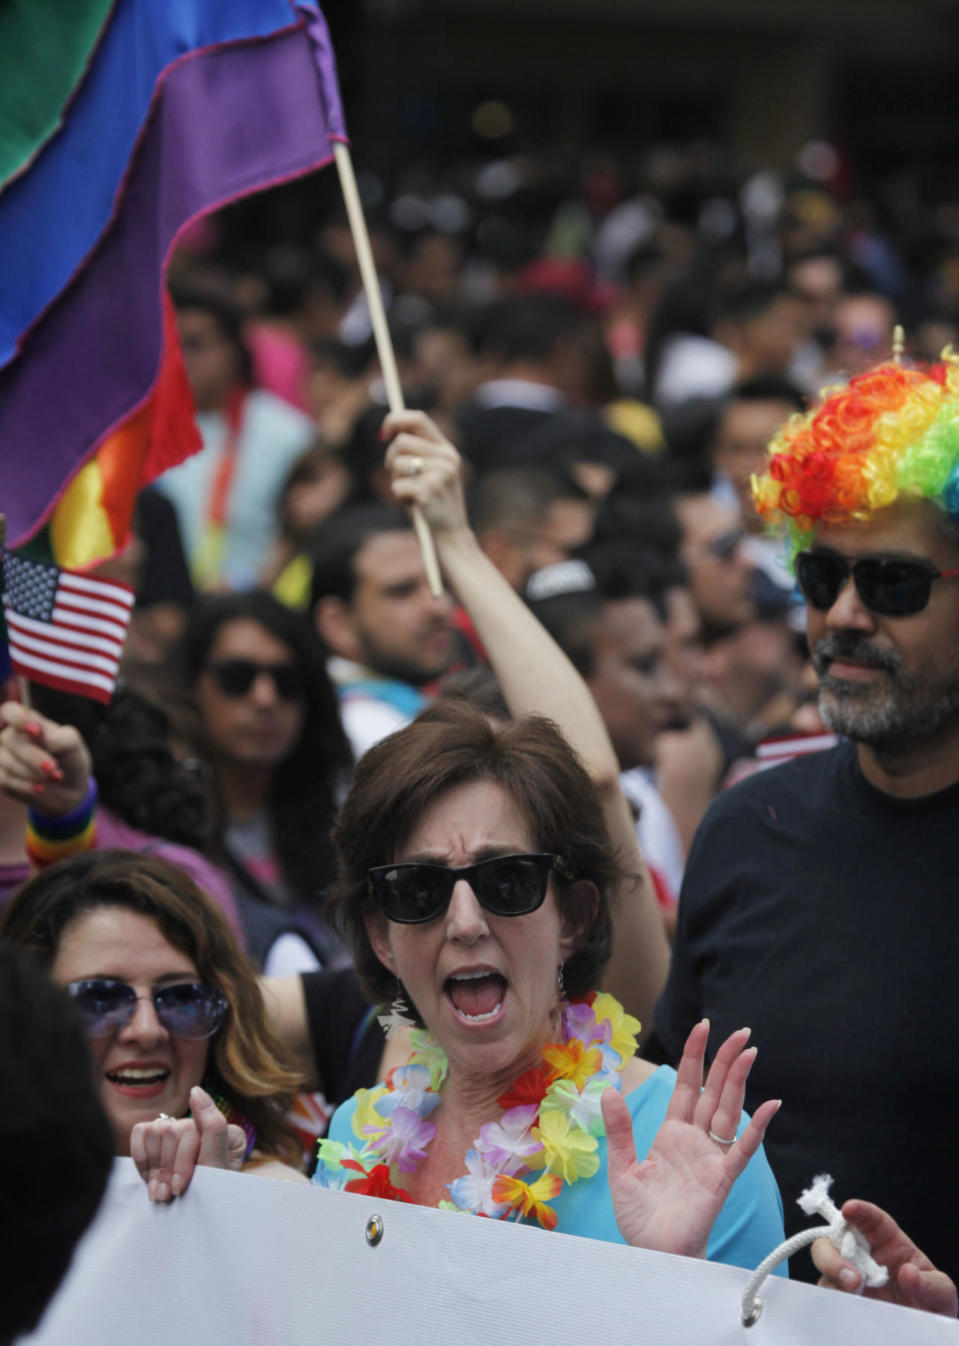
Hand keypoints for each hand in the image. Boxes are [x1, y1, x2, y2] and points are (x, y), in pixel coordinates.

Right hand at [0, 700, 91, 815]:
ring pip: (7, 762)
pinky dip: (26, 785)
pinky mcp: (1, 778)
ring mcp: (3, 757)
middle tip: (52, 768)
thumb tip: (37, 736)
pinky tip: (41, 788)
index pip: (11, 711)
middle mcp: (11, 736)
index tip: (35, 731)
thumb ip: (57, 736)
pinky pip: (5, 780)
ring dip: (33, 773)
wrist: (70, 787)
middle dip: (33, 756)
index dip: (18, 719)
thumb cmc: (70, 758)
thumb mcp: (72, 744)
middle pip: (11, 739)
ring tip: (54, 778)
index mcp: (28, 721)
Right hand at [130, 1086, 245, 1200]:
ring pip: (154, 1131)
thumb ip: (213, 1127)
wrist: (195, 1225)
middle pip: (171, 1130)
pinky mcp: (159, 1137)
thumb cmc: (209, 1199)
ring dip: (154, 1168)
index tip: (180, 1189)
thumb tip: (196, 1090)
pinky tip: (150, 1180)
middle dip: (166, 1168)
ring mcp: (180, 1130)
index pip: (192, 1130)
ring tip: (161, 1192)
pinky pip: (140, 1131)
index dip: (182, 1162)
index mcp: (226, 1131)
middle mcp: (202, 1125)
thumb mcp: (216, 1169)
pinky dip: (141, 1158)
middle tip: (168, 1194)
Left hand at [381, 410, 468, 536]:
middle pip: (401, 442)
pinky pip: (397, 486)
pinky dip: (399, 497)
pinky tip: (414, 506)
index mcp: (447, 451)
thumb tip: (389, 432)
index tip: (384, 432)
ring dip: (396, 481)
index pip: (418, 419)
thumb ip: (416, 452)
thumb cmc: (433, 505)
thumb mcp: (430, 473)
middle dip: (391, 459)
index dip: (396, 420)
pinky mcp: (429, 490)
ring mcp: (440, 474)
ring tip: (411, 495)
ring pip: (397, 464)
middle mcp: (447, 458)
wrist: (451, 538)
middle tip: (399, 477)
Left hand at [604, 1021, 779, 1257]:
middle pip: (712, 1091)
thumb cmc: (640, 1218)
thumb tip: (608, 1089)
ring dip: (739, 1081)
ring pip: (728, 1110)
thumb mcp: (621, 1168)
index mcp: (671, 1134)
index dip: (694, 1057)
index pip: (685, 1085)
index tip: (702, 1028)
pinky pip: (742, 1148)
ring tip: (750, 1051)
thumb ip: (619, 1130)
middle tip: (741, 1032)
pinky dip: (757, 1127)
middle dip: (725, 1060)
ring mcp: (711, 1157)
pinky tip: (769, 1105)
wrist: (653, 1254)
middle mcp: (694, 1140)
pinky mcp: (722, 1178)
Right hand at [812, 1200, 957, 1316]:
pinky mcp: (843, 1301)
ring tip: (853, 1291)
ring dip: (832, 1274)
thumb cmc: (932, 1306)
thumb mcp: (942, 1293)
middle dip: (834, 1252)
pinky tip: (849, 1305)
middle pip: (833, 1239)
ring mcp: (850, 1278)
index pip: (870, 1219)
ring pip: (824, 1265)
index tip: (849, 1209)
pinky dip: (832, 1297)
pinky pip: (826, 1294)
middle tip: (853, 1277)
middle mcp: (863, 1255)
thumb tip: (908, 1272)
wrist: (925, 1334)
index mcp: (888, 1242)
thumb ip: (931, 1283)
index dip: (859, 1210)